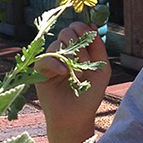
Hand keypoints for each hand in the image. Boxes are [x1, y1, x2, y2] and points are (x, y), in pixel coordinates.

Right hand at [35, 21, 110, 142]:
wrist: (76, 117)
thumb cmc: (90, 94)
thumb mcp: (102, 68)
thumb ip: (98, 47)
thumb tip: (93, 24)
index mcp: (79, 49)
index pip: (76, 28)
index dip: (82, 27)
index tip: (88, 33)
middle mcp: (64, 53)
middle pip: (65, 31)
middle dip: (77, 43)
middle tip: (85, 61)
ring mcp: (52, 61)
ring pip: (56, 44)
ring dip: (70, 56)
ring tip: (78, 74)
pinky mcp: (40, 72)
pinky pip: (45, 58)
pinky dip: (56, 63)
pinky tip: (64, 72)